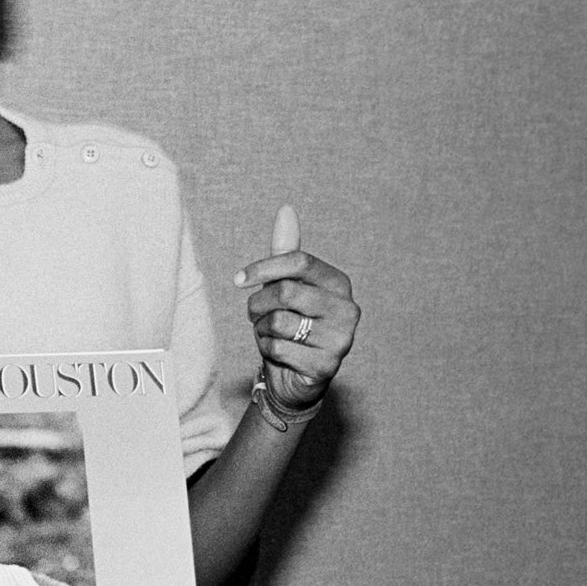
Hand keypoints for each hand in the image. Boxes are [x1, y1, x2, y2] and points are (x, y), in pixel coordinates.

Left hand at [232, 205, 359, 412]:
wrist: (293, 375)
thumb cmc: (289, 322)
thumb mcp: (285, 286)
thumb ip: (285, 251)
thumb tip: (286, 209)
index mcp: (338, 283)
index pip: (299, 261)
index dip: (263, 267)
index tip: (239, 280)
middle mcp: (348, 309)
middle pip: (286, 291)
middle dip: (258, 304)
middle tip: (255, 314)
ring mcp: (341, 339)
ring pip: (279, 322)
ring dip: (262, 329)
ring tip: (270, 335)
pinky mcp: (327, 366)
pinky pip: (279, 349)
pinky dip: (267, 350)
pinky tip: (279, 354)